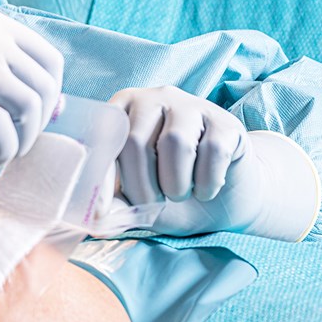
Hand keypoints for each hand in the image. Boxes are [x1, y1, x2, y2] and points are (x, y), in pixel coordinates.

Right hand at [0, 3, 64, 221]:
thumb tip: (57, 106)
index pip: (47, 57)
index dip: (48, 95)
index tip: (28, 120)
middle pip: (43, 85)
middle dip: (35, 123)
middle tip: (10, 144)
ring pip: (30, 109)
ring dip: (20, 141)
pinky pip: (3, 131)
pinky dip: (1, 153)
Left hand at [108, 86, 248, 204]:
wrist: (225, 199)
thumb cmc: (171, 191)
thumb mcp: (138, 200)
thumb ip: (116, 204)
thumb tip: (95, 222)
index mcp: (122, 111)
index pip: (103, 137)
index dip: (99, 176)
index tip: (99, 211)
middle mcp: (153, 99)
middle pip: (136, 142)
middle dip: (141, 186)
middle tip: (153, 203)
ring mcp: (191, 106)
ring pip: (174, 143)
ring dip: (175, 184)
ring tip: (179, 194)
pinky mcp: (226, 122)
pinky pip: (212, 150)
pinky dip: (207, 182)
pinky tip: (206, 190)